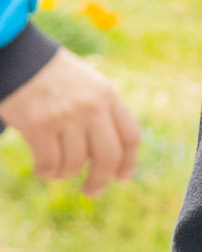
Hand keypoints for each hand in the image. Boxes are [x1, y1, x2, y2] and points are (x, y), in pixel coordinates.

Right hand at [0, 47, 141, 196]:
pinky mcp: (39, 127)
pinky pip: (49, 163)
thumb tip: (111, 154)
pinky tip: (42, 168)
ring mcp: (66, 117)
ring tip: (57, 169)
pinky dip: (46, 172)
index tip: (122, 177)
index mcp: (108, 96)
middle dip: (101, 179)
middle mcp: (92, 107)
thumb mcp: (89, 86)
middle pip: (108, 155)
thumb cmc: (55, 76)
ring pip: (74, 163)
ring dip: (65, 173)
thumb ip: (103, 112)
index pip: (130, 135)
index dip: (129, 161)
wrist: (20, 59)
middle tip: (92, 191)